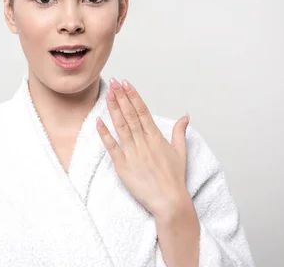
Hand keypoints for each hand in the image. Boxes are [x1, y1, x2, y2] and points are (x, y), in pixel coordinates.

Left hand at [96, 78, 191, 218]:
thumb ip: (179, 132)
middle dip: (121, 97)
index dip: (133, 96)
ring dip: (114, 109)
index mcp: (156, 137)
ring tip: (108, 94)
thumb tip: (185, 116)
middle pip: (130, 115)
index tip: (126, 83)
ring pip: (121, 126)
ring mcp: (133, 153)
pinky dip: (104, 133)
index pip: (143, 111)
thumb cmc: (174, 179)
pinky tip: (98, 121)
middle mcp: (144, 142)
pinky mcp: (123, 165)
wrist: (169, 201)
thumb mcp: (180, 152)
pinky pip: (111, 146)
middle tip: (114, 82)